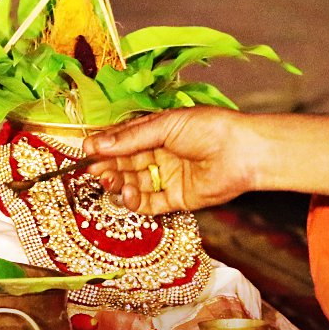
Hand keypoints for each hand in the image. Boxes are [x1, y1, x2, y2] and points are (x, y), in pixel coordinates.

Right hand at [82, 108, 251, 215]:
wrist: (242, 151)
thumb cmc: (209, 128)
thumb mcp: (165, 126)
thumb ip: (131, 138)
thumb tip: (97, 143)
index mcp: (158, 132)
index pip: (124, 140)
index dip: (105, 146)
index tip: (85, 151)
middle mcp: (161, 155)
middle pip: (126, 164)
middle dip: (109, 167)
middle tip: (94, 171)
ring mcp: (169, 177)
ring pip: (135, 184)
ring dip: (120, 184)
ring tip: (112, 182)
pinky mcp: (177, 199)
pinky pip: (151, 204)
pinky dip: (136, 202)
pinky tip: (129, 194)